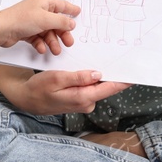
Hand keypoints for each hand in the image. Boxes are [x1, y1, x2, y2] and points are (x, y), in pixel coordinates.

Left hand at [0, 0, 79, 54]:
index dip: (70, 9)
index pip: (61, 5)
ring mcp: (33, 22)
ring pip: (48, 33)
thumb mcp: (45, 19)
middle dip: (63, 33)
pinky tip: (41, 49)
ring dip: (53, 42)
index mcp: (44, 2)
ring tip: (55, 51)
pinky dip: (41, 44)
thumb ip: (61, 21)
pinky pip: (39, 38)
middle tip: (69, 43)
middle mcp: (39, 11)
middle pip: (56, 22)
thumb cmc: (22, 19)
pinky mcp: (27, 32)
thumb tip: (72, 23)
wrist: (2, 30)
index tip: (79, 12)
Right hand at [0, 63, 130, 114]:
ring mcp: (83, 103)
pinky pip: (90, 88)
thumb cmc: (39, 88)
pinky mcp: (79, 100)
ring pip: (97, 87)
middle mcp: (86, 103)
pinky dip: (91, 79)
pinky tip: (88, 70)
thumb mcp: (56, 78)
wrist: (27, 99)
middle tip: (119, 58)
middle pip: (105, 87)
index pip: (108, 89)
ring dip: (99, 76)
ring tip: (102, 60)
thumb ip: (78, 77)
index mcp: (82, 98)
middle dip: (111, 73)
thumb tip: (98, 75)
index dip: (123, 82)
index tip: (135, 75)